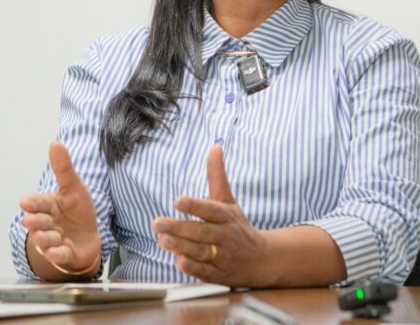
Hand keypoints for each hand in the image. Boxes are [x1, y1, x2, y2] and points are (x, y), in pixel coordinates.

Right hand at [19, 141, 100, 275]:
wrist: (88, 237)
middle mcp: (48, 224)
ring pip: (46, 240)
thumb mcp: (74, 188)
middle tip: (30, 220)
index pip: (37, 203)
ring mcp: (55, 240)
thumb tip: (55, 143)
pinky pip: (60, 255)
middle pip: (38, 222)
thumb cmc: (77, 211)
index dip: (32, 203)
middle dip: (35, 221)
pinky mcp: (65, 254)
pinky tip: (56, 251)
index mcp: (48, 206)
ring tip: (43, 236)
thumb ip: (64, 169)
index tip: (25, 202)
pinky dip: (57, 254)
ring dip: (44, 238)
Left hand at [151, 143, 271, 286]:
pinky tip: (179, 262)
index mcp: (225, 216)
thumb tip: (215, 146)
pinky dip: (193, 268)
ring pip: (201, 251)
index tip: (178, 201)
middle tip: (157, 223)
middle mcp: (224, 236)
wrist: (262, 260)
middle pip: (201, 232)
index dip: (195, 205)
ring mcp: (222, 256)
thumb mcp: (228, 201)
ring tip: (163, 240)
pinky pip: (205, 271)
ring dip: (182, 247)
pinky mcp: (218, 274)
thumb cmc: (238, 227)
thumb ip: (217, 176)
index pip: (210, 210)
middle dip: (179, 228)